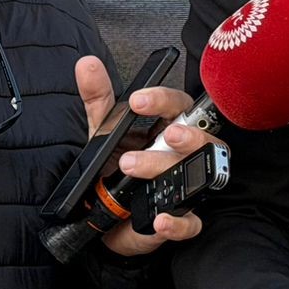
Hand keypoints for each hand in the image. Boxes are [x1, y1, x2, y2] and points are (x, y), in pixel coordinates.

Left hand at [79, 56, 213, 257]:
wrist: (104, 221)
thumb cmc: (114, 171)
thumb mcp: (103, 134)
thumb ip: (99, 101)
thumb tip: (86, 65)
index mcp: (167, 130)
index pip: (179, 107)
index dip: (164, 100)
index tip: (139, 99)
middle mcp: (182, 156)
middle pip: (202, 140)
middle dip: (187, 136)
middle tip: (162, 135)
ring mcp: (186, 188)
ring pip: (200, 175)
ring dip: (169, 169)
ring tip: (133, 167)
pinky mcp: (181, 221)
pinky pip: (191, 223)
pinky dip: (178, 222)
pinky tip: (160, 218)